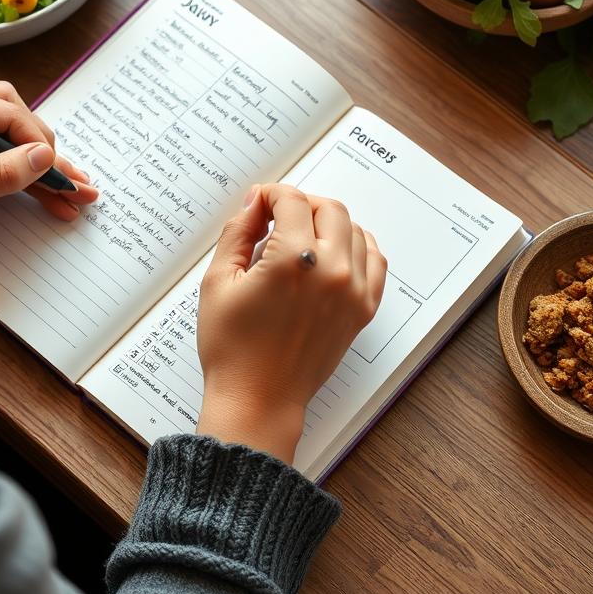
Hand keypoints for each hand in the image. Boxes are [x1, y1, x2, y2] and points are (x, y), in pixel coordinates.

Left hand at [0, 81, 97, 273]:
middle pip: (14, 119)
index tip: (58, 173)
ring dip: (41, 168)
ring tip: (74, 194)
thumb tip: (45, 158)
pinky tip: (49, 198)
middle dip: (46, 151)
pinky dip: (24, 181)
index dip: (38, 142)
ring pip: (11, 142)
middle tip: (72, 182)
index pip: (6, 112)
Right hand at [195, 184, 386, 463]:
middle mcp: (331, 270)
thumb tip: (255, 204)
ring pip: (354, 229)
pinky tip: (334, 252)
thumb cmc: (232, 348)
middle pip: (328, 208)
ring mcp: (352, 291)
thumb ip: (238, 233)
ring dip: (328, 222)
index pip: (292, 201)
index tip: (258, 203)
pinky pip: (375, 261)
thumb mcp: (218, 282)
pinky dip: (358, 246)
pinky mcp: (362, 310)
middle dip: (301, 203)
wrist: (258, 399)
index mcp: (292, 260)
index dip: (271, 194)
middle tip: (277, 216)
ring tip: (302, 236)